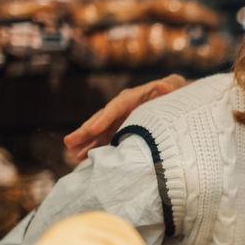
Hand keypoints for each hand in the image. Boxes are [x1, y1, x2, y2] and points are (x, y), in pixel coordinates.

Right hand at [64, 74, 187, 161]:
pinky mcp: (122, 128)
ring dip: (86, 142)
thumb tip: (165, 86)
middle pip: (100, 120)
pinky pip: (105, 138)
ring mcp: (120, 119)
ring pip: (99, 131)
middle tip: (69, 142)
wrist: (175, 97)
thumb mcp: (173, 86)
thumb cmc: (174, 91)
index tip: (94, 130)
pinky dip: (95, 147)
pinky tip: (82, 157)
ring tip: (71, 152)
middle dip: (85, 132)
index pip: (115, 108)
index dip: (104, 119)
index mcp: (131, 98)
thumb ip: (168, 86)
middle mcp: (121, 108)